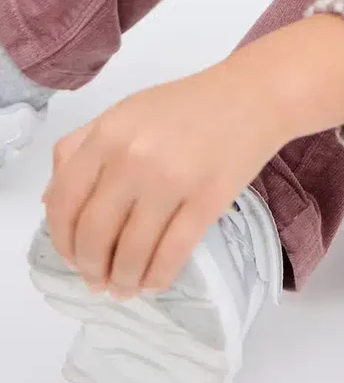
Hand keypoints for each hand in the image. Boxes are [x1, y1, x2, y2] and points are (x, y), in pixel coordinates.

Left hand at [41, 58, 289, 300]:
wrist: (253, 95)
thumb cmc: (189, 104)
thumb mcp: (126, 112)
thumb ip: (80, 148)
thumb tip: (52, 203)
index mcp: (108, 133)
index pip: (64, 202)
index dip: (61, 240)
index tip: (72, 256)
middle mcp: (132, 157)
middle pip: (94, 235)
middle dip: (91, 268)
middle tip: (97, 280)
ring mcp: (171, 179)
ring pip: (132, 252)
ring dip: (123, 280)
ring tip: (125, 287)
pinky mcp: (207, 200)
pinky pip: (172, 254)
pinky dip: (157, 277)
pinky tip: (154, 282)